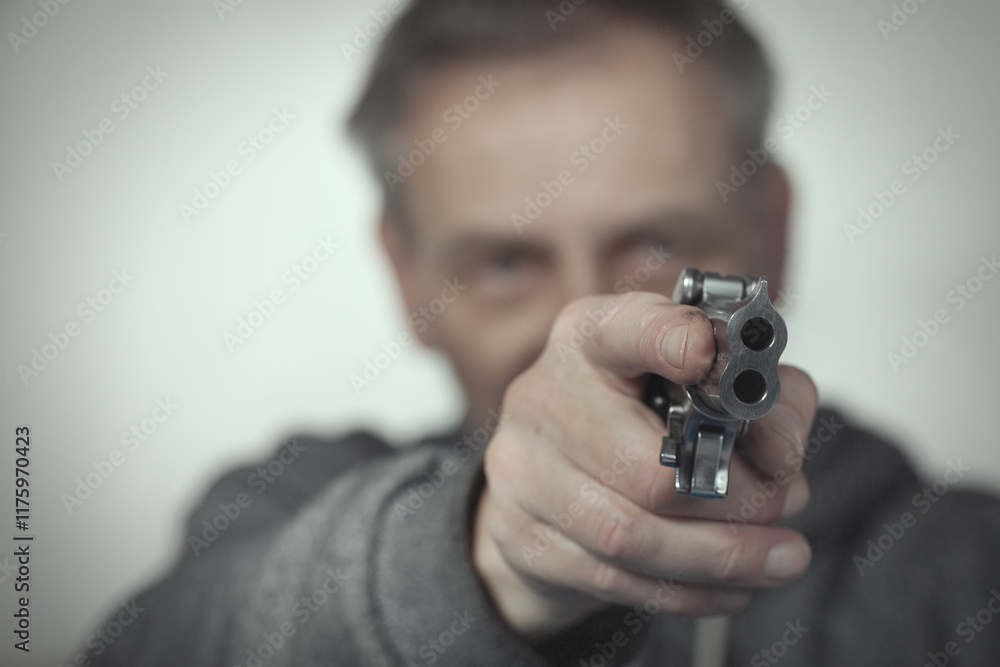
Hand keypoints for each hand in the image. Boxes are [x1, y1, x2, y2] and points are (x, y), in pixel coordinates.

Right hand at [473, 291, 815, 637]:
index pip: (626, 329)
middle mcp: (545, 395)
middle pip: (651, 467)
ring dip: (725, 556)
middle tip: (786, 504)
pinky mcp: (520, 534)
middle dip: (740, 500)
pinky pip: (614, 580)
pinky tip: (732, 585)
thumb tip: (782, 448)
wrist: (539, 483)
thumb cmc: (630, 420)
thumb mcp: (703, 384)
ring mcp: (523, 468)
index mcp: (591, 338)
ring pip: (634, 536)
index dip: (668, 340)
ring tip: (784, 557)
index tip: (707, 354)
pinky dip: (689, 591)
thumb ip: (765, 397)